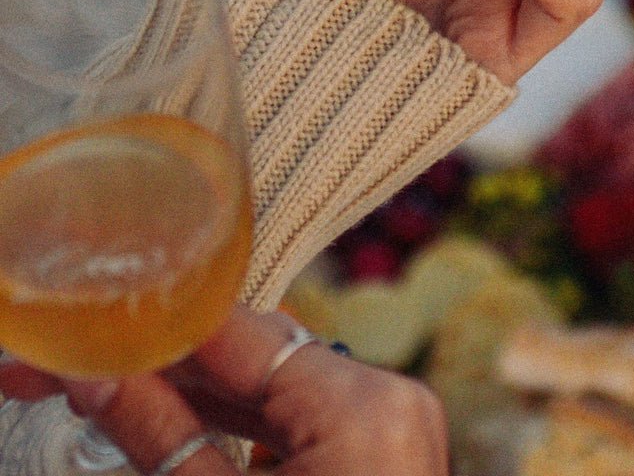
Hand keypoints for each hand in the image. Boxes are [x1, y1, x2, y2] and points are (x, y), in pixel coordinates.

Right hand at [0, 306, 447, 475]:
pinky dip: (249, 416)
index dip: (162, 329)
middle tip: (94, 369)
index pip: (244, 333)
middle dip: (175, 361)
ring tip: (126, 387)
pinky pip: (307, 414)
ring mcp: (397, 421)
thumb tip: (101, 380)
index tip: (97, 331)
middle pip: (262, 354)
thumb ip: (162, 436)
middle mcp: (391, 396)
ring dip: (206, 388)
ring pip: (282, 382)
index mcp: (362, 407)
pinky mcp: (386, 447)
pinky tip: (184, 412)